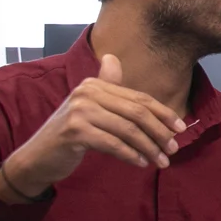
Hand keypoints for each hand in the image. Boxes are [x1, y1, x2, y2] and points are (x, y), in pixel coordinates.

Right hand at [0, 53, 184, 201]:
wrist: (39, 155)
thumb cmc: (72, 133)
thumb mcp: (90, 106)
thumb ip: (105, 85)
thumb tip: (113, 58)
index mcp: (94, 84)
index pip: (139, 98)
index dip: (163, 113)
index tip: (181, 128)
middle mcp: (86, 92)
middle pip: (137, 113)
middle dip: (160, 132)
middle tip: (174, 149)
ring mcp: (79, 111)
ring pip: (128, 130)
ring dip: (150, 148)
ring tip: (163, 161)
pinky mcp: (75, 131)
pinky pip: (114, 144)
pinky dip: (132, 155)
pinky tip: (142, 163)